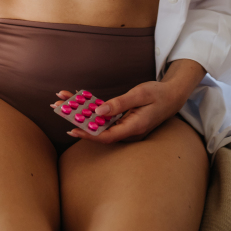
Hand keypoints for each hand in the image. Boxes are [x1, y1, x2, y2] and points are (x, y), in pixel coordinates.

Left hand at [49, 81, 185, 144]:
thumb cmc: (158, 94)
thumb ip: (120, 104)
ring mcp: (124, 126)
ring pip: (99, 122)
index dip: (89, 134)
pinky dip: (91, 109)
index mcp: (134, 128)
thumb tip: (99, 112)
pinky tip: (78, 100)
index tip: (72, 129)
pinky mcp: (122, 119)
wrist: (172, 95)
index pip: (107, 136)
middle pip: (98, 130)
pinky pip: (104, 117)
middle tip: (57, 109)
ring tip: (61, 102)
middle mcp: (127, 130)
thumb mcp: (140, 95)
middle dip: (77, 121)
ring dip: (81, 113)